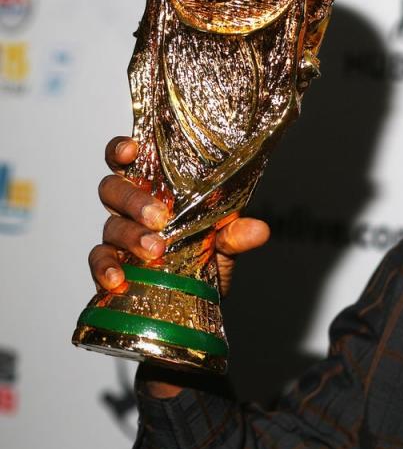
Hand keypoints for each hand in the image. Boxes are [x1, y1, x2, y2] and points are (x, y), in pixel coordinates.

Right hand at [89, 137, 269, 398]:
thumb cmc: (207, 254)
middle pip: (113, 189)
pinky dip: (105, 268)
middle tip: (160, 217)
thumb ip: (237, 233)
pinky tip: (118, 279)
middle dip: (134, 200)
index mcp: (157, 189)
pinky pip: (98, 261)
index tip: (132, 150)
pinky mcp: (112, 265)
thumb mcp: (227, 242)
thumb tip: (258, 230)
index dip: (123, 150)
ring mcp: (120, 236)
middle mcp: (132, 208)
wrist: (197, 299)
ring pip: (110, 225)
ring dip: (130, 236)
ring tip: (154, 250)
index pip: (130, 160)